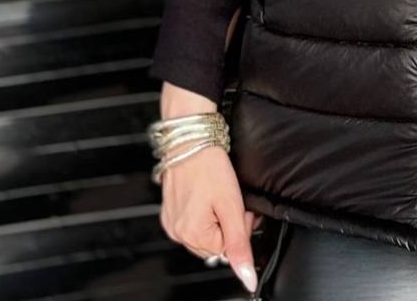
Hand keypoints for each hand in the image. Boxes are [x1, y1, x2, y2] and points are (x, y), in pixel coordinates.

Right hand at [158, 144, 260, 293]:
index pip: (227, 249)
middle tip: (230, 198)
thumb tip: (247, 277)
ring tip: (217, 194)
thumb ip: (240, 244)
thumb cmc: (208, 166)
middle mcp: (177, 233)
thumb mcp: (232, 205)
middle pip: (215, 243)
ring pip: (205, 232)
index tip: (240, 207)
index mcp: (192, 235)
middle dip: (228, 224)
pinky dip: (204, 212)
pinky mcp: (170, 211)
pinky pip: (193, 222)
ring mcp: (171, 222)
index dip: (240, 227)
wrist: (190, 139)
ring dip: (216, 218)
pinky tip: (206, 194)